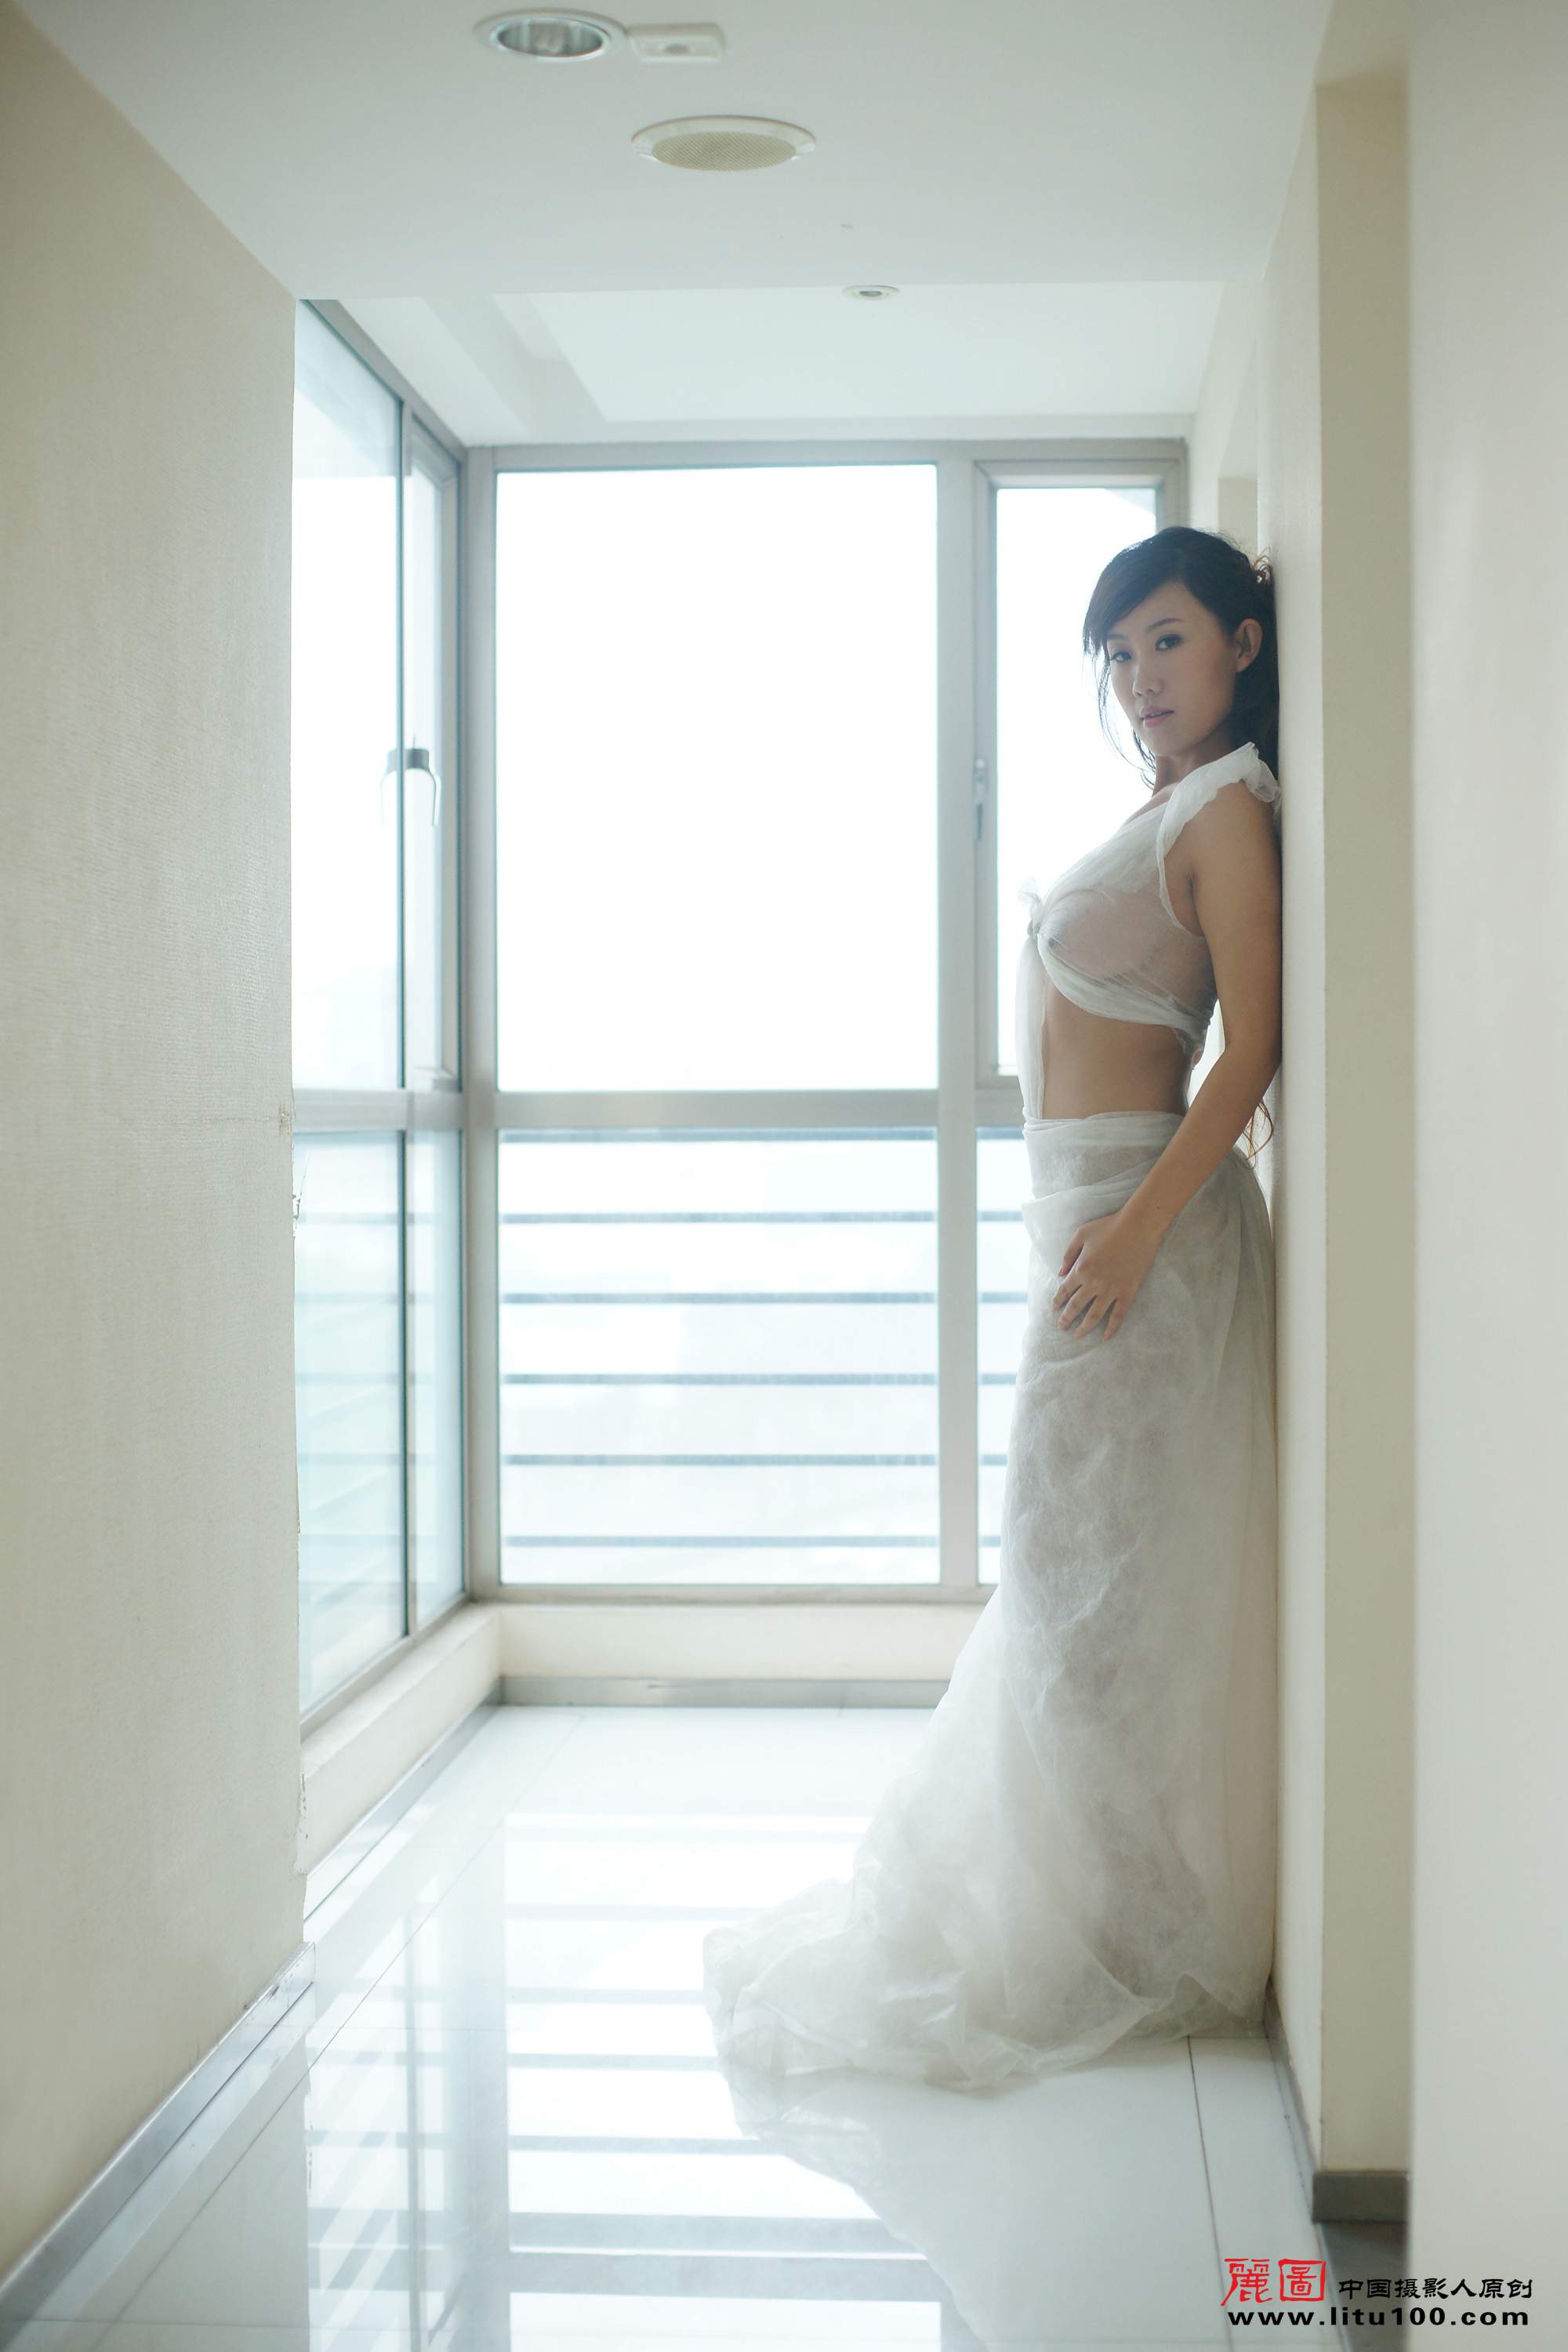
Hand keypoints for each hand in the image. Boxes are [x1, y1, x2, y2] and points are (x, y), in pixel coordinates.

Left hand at [1051, 1208, 1160, 1342]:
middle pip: (1076, 1306)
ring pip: (1094, 1315)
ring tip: (1077, 1335)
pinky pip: (1118, 1315)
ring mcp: (1111, 1290)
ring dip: (1084, 1327)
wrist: (1138, 1227)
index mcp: (1081, 1269)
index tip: (1054, 1309)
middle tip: (1061, 1327)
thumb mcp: (1081, 1235)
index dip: (1058, 1301)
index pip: (1064, 1291)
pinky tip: (1106, 1337)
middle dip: (1066, 1319)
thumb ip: (1068, 1255)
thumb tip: (1060, 1273)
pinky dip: (1112, 1328)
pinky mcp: (1127, 1292)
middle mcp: (1094, 1284)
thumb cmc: (1108, 1227)